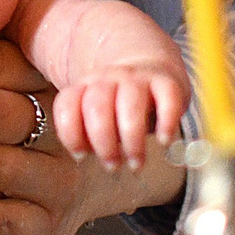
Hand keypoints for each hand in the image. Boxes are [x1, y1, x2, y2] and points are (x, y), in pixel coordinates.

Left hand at [57, 68, 187, 169]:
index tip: (80, 156)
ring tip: (136, 163)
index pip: (67, 104)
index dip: (70, 133)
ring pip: (130, 105)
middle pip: (97, 107)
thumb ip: (88, 132)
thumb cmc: (119, 104)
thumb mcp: (98, 114)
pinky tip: (163, 141)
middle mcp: (107, 79)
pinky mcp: (165, 81)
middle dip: (103, 143)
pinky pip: (167, 97)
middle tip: (112, 166)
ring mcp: (137, 78)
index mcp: (85, 87)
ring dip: (132, 140)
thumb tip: (85, 153)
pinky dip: (166, 121)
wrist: (149, 68)